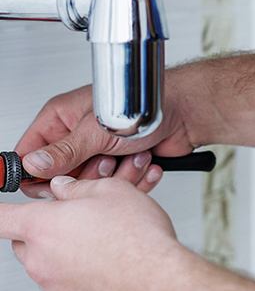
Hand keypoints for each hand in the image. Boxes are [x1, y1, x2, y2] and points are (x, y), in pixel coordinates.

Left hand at [4, 176, 185, 290]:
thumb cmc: (141, 239)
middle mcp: (41, 262)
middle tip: (77, 222)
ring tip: (107, 246)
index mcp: (43, 227)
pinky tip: (114, 270)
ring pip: (50, 270)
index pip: (0, 217)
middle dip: (44, 232)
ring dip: (69, 257)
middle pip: (25, 245)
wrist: (162, 284)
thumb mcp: (113, 190)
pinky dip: (85, 281)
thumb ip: (78, 188)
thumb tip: (65, 190)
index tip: (1, 210)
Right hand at [15, 67, 199, 194]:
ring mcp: (101, 150)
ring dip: (115, 175)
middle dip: (87, 174)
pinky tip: (144, 161)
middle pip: (62, 176)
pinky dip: (132, 178)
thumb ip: (64, 151)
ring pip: (90, 184)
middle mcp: (79, 134)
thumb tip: (32, 165)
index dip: (37, 173)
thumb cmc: (146, 104)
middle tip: (104, 160)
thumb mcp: (97, 130)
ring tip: (130, 155)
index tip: (50, 183)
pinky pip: (115, 187)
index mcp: (62, 117)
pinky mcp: (121, 164)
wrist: (186, 112)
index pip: (30, 153)